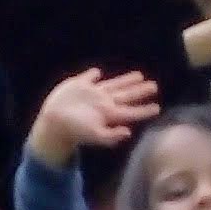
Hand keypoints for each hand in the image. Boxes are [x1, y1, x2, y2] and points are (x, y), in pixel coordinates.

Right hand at [28, 66, 158, 167]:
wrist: (53, 122)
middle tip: (154, 86)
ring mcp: (91, 94)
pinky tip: (97, 73)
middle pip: (126, 96)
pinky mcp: (77, 86)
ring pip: (113, 85)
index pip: (130, 111)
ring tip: (139, 76)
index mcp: (109, 113)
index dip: (144, 110)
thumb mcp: (94, 135)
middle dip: (140, 91)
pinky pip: (89, 78)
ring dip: (126, 81)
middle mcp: (103, 103)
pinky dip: (93, 75)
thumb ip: (111, 136)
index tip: (157, 108)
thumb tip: (128, 132)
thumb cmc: (74, 131)